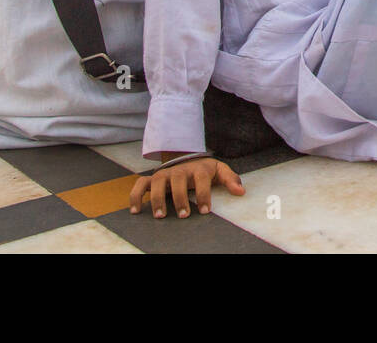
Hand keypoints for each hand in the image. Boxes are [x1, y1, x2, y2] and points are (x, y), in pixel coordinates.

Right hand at [128, 156, 244, 218]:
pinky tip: (135, 211)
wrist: (187, 159)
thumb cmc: (205, 170)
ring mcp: (164, 174)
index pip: (201, 179)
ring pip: (157, 183)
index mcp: (198, 168)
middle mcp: (179, 170)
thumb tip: (241, 192)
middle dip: (181, 198)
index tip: (205, 210)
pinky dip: (135, 196)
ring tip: (161, 216)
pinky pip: (140, 185)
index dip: (203, 194)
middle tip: (184, 215)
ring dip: (157, 199)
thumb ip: (231, 179)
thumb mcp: (219, 171)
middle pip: (178, 181)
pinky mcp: (153, 179)